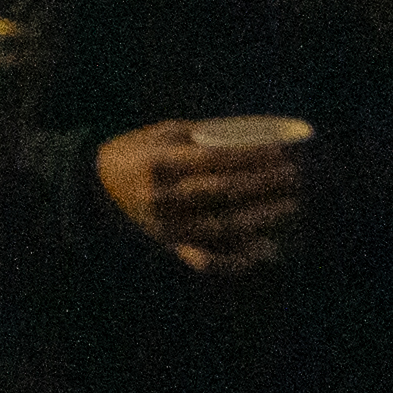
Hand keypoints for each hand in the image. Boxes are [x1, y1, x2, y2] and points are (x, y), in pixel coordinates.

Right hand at [90, 120, 306, 273]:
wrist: (94, 191)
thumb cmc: (132, 153)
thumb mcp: (159, 132)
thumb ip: (200, 134)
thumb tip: (247, 135)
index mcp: (160, 163)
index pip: (217, 160)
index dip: (253, 156)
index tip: (284, 150)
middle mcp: (165, 198)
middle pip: (226, 192)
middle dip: (266, 183)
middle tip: (298, 175)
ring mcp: (169, 228)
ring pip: (225, 226)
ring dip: (263, 217)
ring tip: (293, 204)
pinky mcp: (171, 248)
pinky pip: (208, 259)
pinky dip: (238, 259)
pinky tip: (266, 250)